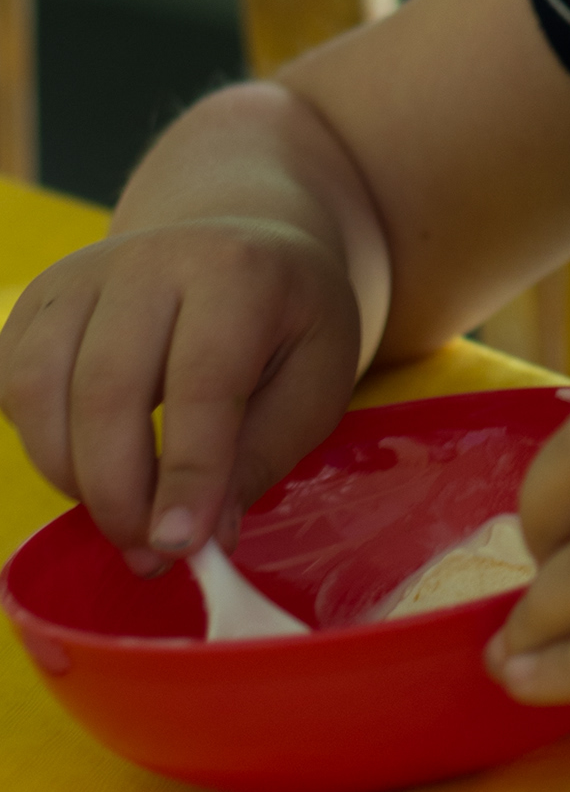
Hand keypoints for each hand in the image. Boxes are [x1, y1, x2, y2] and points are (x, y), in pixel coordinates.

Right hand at [0, 220, 362, 569]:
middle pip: (106, 389)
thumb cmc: (287, 320)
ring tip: (125, 510)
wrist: (243, 238)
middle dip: (121, 494)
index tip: (183, 547)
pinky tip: (91, 459)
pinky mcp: (42, 297)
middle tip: (151, 553)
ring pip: (39, 387)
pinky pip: (11, 382)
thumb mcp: (317, 381)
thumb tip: (201, 539)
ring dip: (71, 475)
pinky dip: (39, 441)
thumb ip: (262, 457)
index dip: (189, 474)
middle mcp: (153, 256)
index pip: (202, 380)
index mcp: (239, 270)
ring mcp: (86, 270)